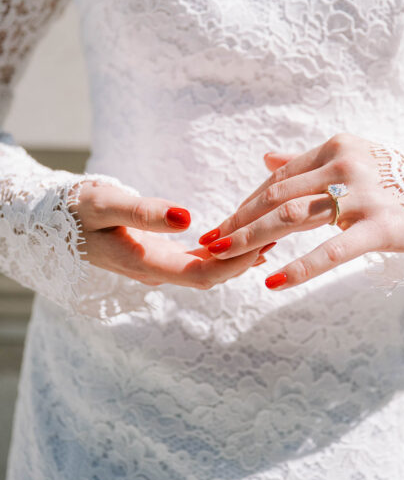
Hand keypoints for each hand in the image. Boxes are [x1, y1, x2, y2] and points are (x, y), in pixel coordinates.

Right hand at [71, 181, 265, 288]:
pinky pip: (198, 260)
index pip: (202, 274)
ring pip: (207, 269)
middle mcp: (155, 272)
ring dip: (239, 255)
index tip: (263, 243)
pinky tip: (245, 239)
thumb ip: (144, 212)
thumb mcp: (105, 203)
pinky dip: (223, 251)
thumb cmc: (74, 208)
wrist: (47, 220)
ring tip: (272, 233)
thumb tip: (187, 218)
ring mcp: (157, 266)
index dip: (236, 263)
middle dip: (246, 259)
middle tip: (279, 234)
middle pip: (211, 276)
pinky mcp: (158, 256)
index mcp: (144, 264)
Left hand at [197, 133, 403, 290]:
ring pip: (293, 216)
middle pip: (277, 195)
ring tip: (224, 257)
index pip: (279, 177)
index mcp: (338, 148)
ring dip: (252, 238)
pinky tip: (273, 283)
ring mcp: (363, 196)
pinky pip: (332, 251)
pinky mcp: (381, 228)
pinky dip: (299, 268)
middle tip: (209, 242)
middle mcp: (346, 166)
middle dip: (238, 221)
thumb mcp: (360, 159)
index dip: (248, 202)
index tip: (224, 224)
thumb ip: (311, 162)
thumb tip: (266, 157)